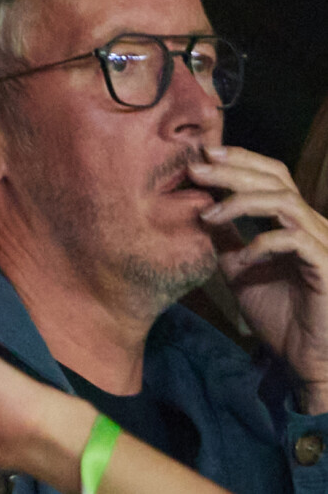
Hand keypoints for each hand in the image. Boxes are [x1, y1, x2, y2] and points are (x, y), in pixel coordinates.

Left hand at [189, 146, 327, 412]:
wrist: (304, 356)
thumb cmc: (277, 313)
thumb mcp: (239, 269)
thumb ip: (225, 241)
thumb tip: (198, 213)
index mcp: (292, 221)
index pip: (269, 176)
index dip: (240, 160)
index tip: (203, 155)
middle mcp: (310, 224)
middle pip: (275, 179)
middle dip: (232, 170)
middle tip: (197, 167)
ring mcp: (321, 243)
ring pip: (284, 201)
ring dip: (240, 202)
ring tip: (208, 215)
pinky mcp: (326, 266)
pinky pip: (295, 240)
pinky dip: (263, 243)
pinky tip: (242, 257)